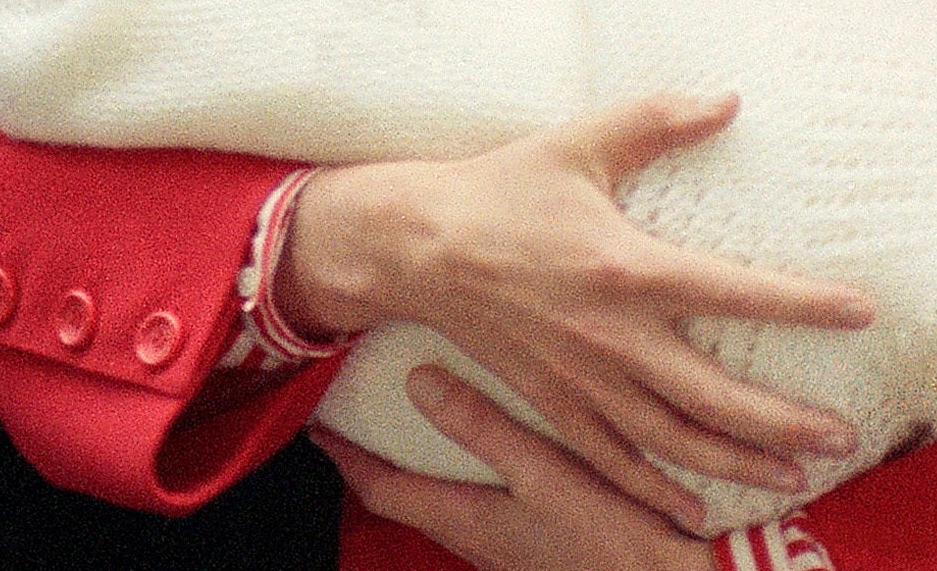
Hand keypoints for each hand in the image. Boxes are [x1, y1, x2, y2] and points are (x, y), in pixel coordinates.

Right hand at [277, 92, 870, 529]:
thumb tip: (728, 99)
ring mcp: (583, 380)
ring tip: (796, 474)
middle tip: (844, 434)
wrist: (416, 247)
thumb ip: (657, 121)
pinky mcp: (554, 402)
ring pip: (676, 439)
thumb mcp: (581, 142)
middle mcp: (613, 336)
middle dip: (786, 421)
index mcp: (627, 268)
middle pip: (717, 395)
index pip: (736, 292)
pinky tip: (697, 509)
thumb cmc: (502, 188)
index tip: (861, 311)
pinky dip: (658, 490)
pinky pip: (614, 460)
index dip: (804, 305)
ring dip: (740, 462)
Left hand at [313, 365, 716, 570]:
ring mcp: (516, 554)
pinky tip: (509, 465)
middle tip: (368, 423)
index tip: (320, 426)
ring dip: (434, 475)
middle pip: (413, 502)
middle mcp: (483, 544)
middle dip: (384, 465)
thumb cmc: (616, 539)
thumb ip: (483, 429)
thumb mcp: (547, 474)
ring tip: (429, 434)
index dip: (347, 457)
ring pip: (453, 509)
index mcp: (470, 521)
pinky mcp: (549, 552)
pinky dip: (480, 485)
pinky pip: (494, 515)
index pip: (383, 488)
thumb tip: (418, 383)